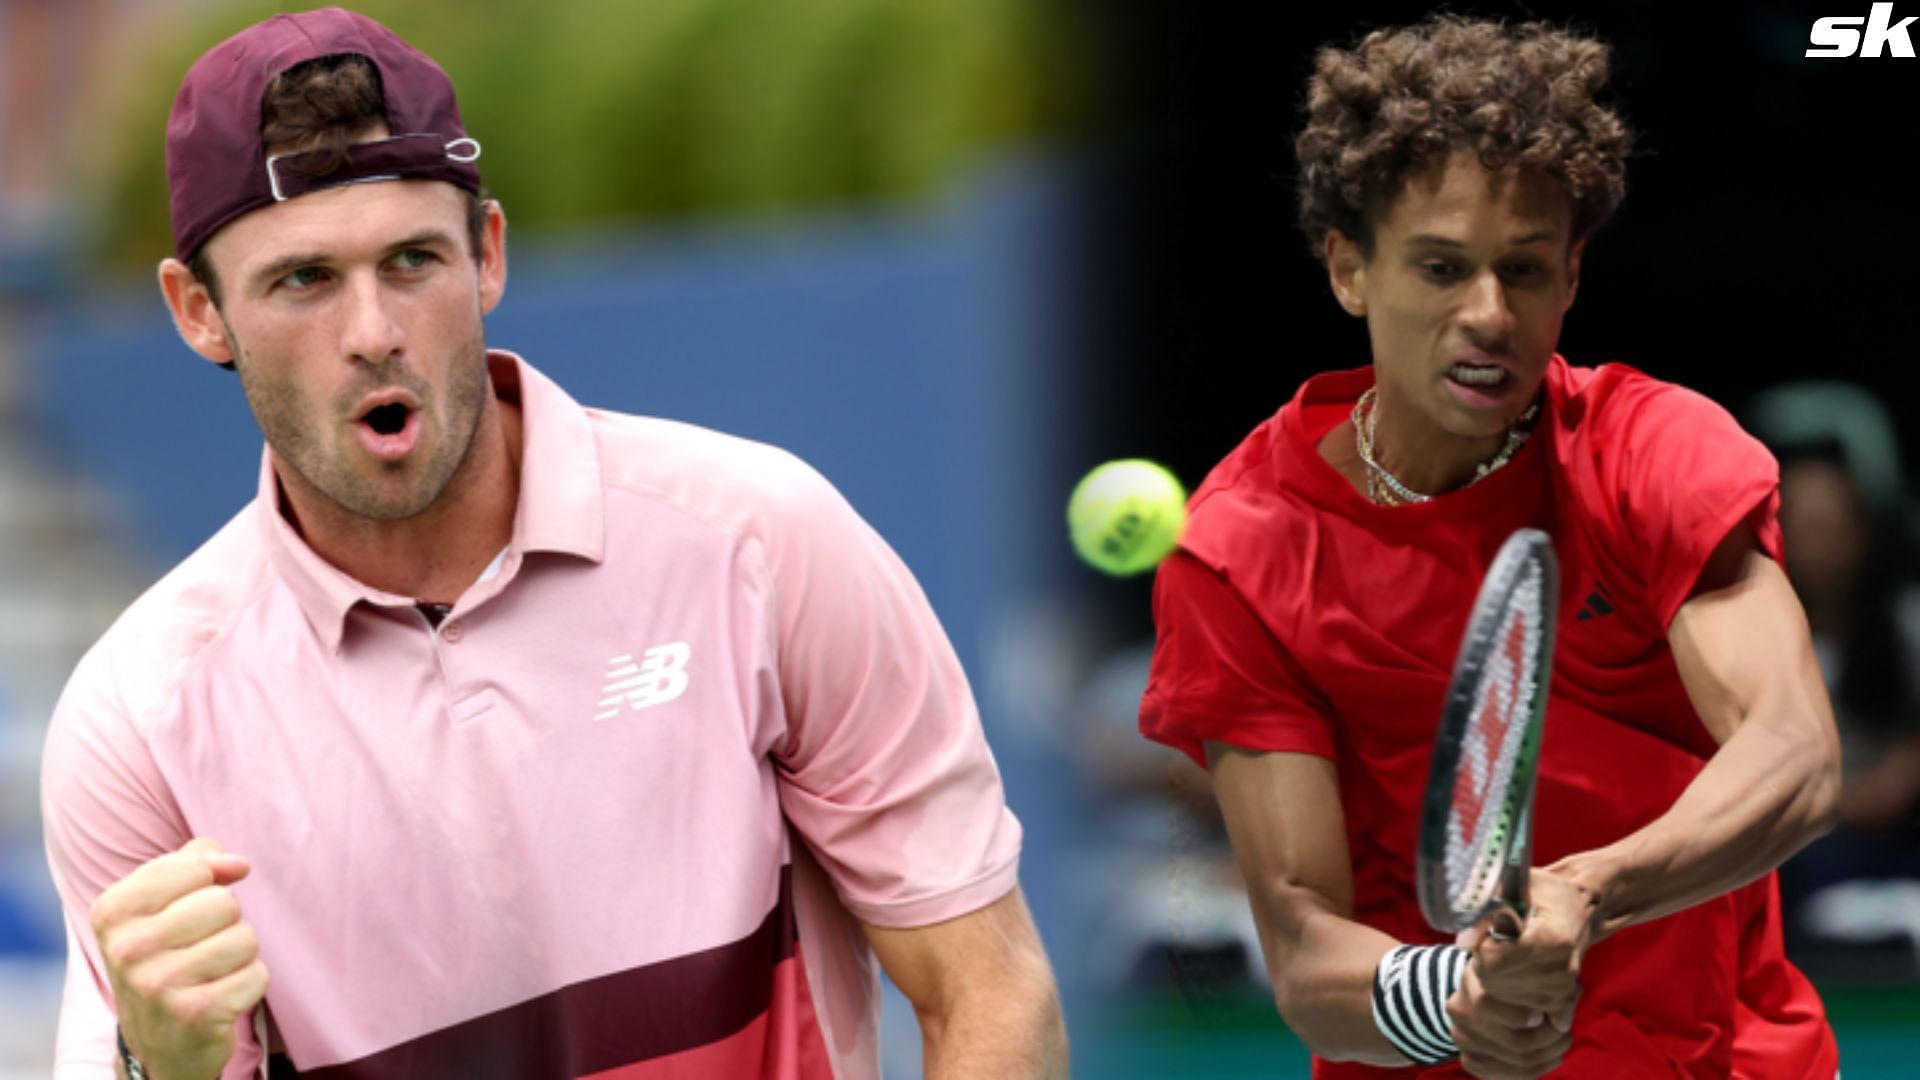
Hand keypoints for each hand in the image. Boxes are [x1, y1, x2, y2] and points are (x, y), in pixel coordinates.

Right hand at [91, 839, 267, 1079]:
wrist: (158, 1042)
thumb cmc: (166, 957)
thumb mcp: (160, 904)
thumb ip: (194, 863)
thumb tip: (236, 864)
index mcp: (112, 912)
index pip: (195, 866)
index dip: (210, 880)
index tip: (193, 905)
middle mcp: (127, 949)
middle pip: (224, 902)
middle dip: (226, 922)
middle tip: (199, 948)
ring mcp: (158, 984)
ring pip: (245, 937)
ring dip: (239, 955)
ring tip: (209, 974)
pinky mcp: (195, 1014)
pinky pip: (257, 974)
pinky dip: (248, 984)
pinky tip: (219, 998)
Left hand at [1445, 868, 1596, 1077]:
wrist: (1577, 909)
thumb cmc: (1542, 893)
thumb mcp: (1512, 886)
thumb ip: (1485, 910)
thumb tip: (1463, 942)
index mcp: (1554, 939)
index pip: (1493, 960)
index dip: (1482, 946)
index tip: (1494, 930)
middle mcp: (1563, 970)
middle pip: (1494, 982)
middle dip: (1485, 962)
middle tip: (1500, 941)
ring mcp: (1562, 990)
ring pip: (1500, 997)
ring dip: (1496, 976)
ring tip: (1512, 953)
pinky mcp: (1560, 1003)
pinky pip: (1513, 1007)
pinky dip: (1508, 989)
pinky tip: (1520, 970)